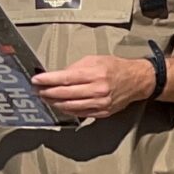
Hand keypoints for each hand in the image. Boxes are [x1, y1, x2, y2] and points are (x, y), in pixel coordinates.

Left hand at [32, 54, 154, 120]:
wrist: (137, 81)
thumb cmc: (116, 67)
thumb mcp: (95, 59)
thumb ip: (76, 67)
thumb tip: (58, 75)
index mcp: (95, 74)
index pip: (65, 78)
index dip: (48, 80)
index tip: (36, 80)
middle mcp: (97, 90)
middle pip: (64, 94)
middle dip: (47, 92)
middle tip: (36, 90)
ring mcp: (100, 103)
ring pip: (69, 106)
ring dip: (54, 102)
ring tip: (45, 98)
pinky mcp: (101, 112)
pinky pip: (79, 113)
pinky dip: (66, 109)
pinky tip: (59, 105)